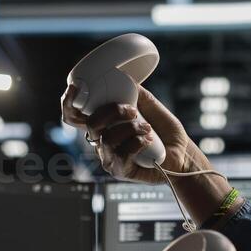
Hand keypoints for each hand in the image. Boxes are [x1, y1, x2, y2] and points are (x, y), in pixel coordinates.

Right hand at [60, 84, 200, 184]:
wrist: (181, 153)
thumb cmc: (164, 132)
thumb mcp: (151, 107)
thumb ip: (137, 95)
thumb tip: (128, 79)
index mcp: (103, 124)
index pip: (75, 116)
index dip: (69, 103)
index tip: (76, 89)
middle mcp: (101, 141)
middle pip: (90, 124)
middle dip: (111, 112)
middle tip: (132, 111)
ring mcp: (109, 157)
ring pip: (107, 138)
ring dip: (130, 128)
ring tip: (147, 128)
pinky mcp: (120, 170)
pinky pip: (122, 154)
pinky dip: (136, 143)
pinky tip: (147, 140)